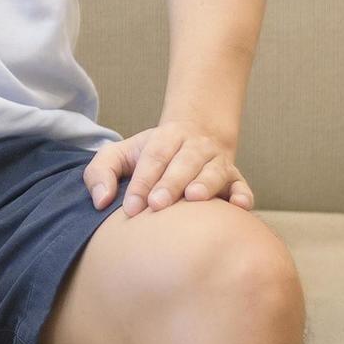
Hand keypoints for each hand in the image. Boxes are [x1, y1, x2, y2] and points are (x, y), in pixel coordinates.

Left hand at [86, 118, 254, 215]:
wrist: (194, 136)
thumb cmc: (149, 155)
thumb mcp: (119, 155)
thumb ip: (101, 172)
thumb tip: (101, 201)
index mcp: (164, 138)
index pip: (153, 157)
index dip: (142, 180)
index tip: (131, 207)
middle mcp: (194, 147)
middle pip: (183, 162)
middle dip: (170, 183)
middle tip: (157, 204)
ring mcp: (216, 161)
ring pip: (214, 171)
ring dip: (205, 184)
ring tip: (194, 198)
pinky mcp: (234, 178)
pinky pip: (242, 185)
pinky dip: (242, 194)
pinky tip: (239, 206)